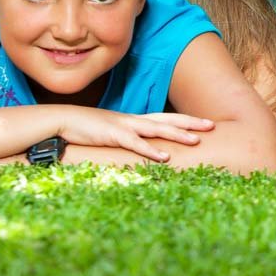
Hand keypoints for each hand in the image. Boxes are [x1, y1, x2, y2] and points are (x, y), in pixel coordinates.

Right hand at [57, 108, 213, 162]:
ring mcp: (125, 126)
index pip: (166, 117)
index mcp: (135, 120)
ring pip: (157, 129)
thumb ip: (128, 138)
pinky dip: (151, 150)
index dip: (186, 120)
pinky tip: (165, 157)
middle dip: (190, 122)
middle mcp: (134, 120)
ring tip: (196, 141)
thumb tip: (142, 147)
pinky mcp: (113, 135)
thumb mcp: (113, 133)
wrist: (63, 121)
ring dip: (177, 134)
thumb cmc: (88, 130)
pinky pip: (136, 144)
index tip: (205, 123)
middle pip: (168, 119)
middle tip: (212, 126)